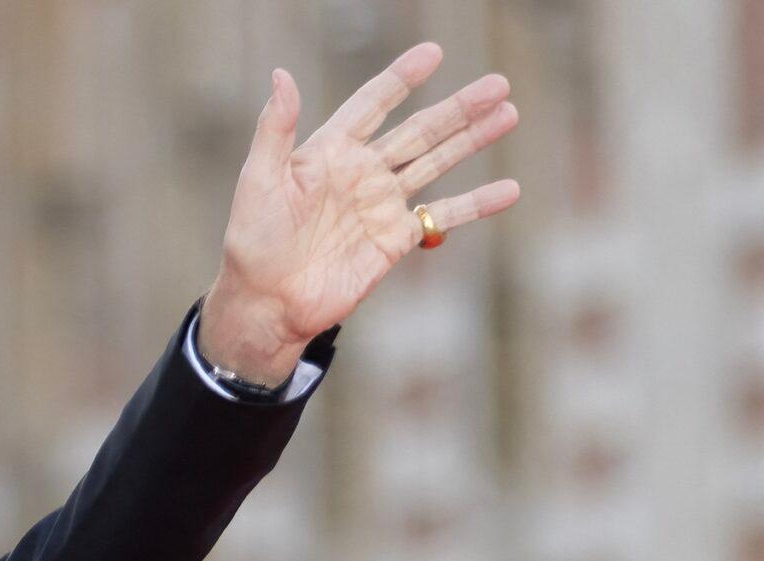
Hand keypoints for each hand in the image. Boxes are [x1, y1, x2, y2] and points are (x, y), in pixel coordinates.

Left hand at [197, 42, 521, 384]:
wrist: (266, 304)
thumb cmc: (253, 241)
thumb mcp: (260, 180)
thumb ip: (275, 129)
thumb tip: (280, 75)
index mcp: (330, 150)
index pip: (373, 104)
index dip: (401, 79)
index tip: (433, 53)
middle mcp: (362, 172)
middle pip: (419, 130)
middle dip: (458, 108)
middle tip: (498, 84)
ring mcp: (381, 205)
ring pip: (437, 163)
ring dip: (473, 140)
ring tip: (508, 113)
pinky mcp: (394, 240)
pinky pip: (443, 216)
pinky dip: (476, 205)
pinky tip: (509, 190)